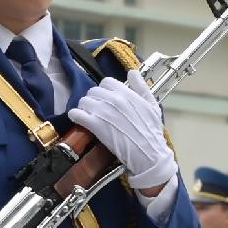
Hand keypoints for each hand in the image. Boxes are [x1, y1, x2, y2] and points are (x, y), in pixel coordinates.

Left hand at [69, 76, 175, 196]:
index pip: (107, 82)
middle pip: (93, 91)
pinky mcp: (96, 126)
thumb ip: (142, 87)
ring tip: (88, 115)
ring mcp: (104, 112)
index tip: (105, 99)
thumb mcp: (152, 106)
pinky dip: (75, 115)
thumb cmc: (151, 132)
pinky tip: (77, 119)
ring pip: (84, 101)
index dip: (104, 90)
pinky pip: (77, 114)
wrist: (149, 154)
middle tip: (96, 109)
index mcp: (127, 93)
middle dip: (93, 99)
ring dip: (84, 108)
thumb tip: (132, 73)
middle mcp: (115, 99)